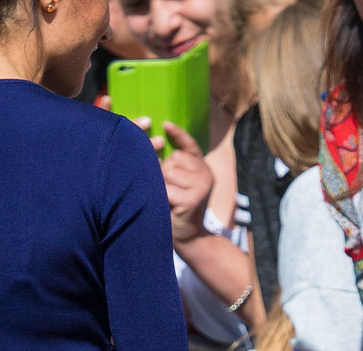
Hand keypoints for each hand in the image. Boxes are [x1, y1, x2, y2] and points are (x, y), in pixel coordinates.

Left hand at [160, 122, 212, 243]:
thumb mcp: (178, 183)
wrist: (189, 237)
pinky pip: (166, 188)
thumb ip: (173, 165)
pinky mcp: (193, 198)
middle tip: (170, 192)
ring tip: (169, 199)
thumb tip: (156, 144)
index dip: (178, 134)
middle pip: (172, 159)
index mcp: (202, 167)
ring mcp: (202, 185)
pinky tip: (168, 205)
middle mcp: (206, 173)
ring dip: (161, 185)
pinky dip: (161, 196)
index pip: (190, 145)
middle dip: (163, 172)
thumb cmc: (177, 207)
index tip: (166, 124)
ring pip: (167, 171)